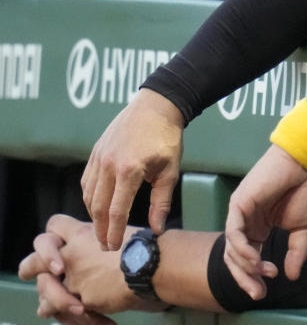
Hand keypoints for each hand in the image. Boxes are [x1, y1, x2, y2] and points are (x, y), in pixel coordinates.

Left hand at [19, 215, 158, 319]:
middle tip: (33, 274)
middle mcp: (73, 255)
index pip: (55, 225)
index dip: (55, 235)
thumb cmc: (149, 245)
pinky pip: (69, 312)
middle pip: (35, 259)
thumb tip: (109, 250)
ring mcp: (75, 279)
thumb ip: (107, 240)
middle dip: (32, 268)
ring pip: (46, 291)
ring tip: (55, 308)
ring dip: (50, 300)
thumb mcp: (124, 232)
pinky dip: (77, 317)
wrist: (156, 264)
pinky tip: (92, 318)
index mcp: (83, 233)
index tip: (59, 243)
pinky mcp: (83, 300)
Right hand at [82, 88, 184, 249]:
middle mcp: (108, 165)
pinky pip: (86, 181)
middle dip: (100, 230)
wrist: (156, 107)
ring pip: (88, 195)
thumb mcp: (170, 172)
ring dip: (93, 215)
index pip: (116, 211)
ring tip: (103, 230)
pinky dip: (90, 197)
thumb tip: (157, 229)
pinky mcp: (95, 152)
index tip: (114, 248)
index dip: (114, 232)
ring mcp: (98, 157)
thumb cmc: (167, 139)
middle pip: (97, 207)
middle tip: (106, 246)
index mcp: (129, 170)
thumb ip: (161, 202)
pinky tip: (98, 207)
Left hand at [224, 144, 306, 300]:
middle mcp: (246, 223)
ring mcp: (239, 214)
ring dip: (245, 266)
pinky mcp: (238, 204)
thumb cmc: (303, 190)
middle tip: (258, 293)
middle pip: (235, 258)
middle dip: (244, 278)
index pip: (249, 258)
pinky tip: (255, 258)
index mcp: (259, 228)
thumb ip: (296, 252)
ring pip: (231, 248)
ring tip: (264, 272)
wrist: (303, 165)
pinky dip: (242, 249)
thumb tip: (292, 276)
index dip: (254, 277)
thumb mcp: (303, 228)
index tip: (266, 289)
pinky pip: (234, 232)